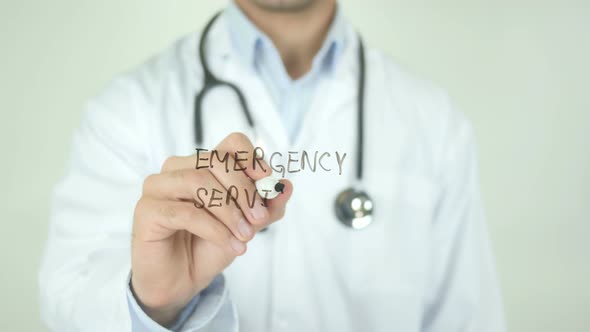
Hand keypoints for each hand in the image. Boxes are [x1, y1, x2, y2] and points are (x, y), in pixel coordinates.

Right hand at [130, 132, 292, 325]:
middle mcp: (177, 168)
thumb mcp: (247, 226)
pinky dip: (214, 229)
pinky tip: (231, 245)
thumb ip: (267, 207)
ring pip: (198, 181)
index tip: (268, 184)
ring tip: (246, 236)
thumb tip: (287, 186)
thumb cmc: (209, 246)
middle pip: (216, 160)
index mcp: (202, 164)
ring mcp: (158, 186)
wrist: (181, 281)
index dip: (252, 159)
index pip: (232, 144)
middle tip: (260, 219)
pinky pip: (185, 212)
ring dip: (230, 211)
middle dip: (244, 190)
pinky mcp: (147, 210)